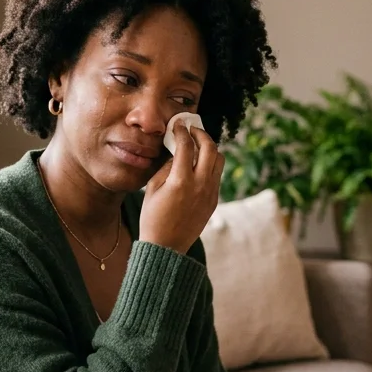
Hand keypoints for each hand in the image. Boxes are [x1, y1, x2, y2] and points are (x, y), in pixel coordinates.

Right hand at [140, 123, 222, 253]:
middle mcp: (200, 185)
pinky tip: (198, 164)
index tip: (178, 125)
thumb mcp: (152, 189)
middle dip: (201, 134)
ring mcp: (210, 193)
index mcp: (181, 181)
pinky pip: (217, 174)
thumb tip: (177, 152)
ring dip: (210, 148)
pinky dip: (210, 163)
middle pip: (210, 148)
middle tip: (192, 130)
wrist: (166, 247)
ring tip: (198, 145)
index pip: (186, 146)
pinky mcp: (214, 200)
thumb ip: (166, 167)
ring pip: (219, 159)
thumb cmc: (153, 218)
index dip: (182, 131)